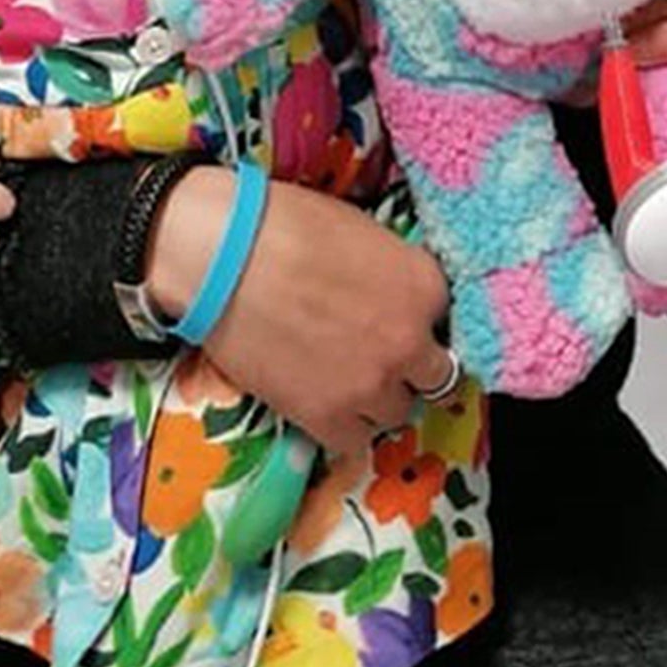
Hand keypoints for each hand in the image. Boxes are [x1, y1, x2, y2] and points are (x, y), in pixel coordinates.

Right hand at [148, 169, 452, 458]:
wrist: (222, 258)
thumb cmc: (288, 225)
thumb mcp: (364, 233)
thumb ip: (392, 272)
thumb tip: (389, 290)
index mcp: (426, 287)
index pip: (444, 319)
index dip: (416, 321)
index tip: (393, 318)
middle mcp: (411, 343)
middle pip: (435, 376)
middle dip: (410, 367)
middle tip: (377, 355)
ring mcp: (372, 385)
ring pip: (397, 413)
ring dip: (378, 400)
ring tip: (345, 380)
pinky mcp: (326, 417)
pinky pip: (353, 441)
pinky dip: (342, 427)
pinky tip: (322, 403)